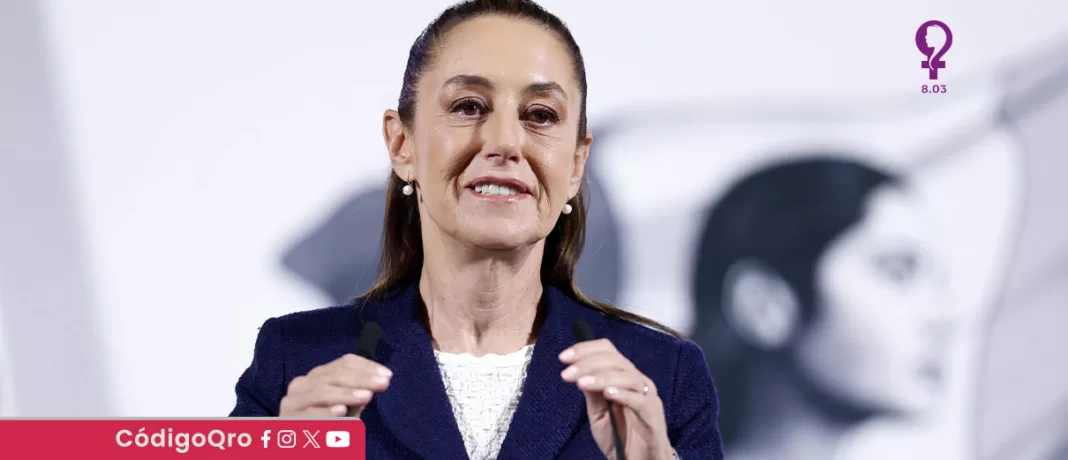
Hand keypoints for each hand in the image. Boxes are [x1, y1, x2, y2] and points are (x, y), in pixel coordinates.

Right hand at [279, 354, 391, 416]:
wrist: (301, 445)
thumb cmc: (327, 425)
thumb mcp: (347, 407)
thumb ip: (359, 394)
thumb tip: (380, 380)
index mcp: (318, 376)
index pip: (344, 363)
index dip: (366, 366)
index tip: (387, 374)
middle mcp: (302, 384)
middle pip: (334, 375)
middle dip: (361, 379)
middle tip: (382, 383)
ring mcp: (292, 401)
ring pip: (321, 391)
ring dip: (346, 393)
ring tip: (367, 396)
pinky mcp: (288, 420)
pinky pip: (309, 415)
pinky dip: (325, 412)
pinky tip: (340, 410)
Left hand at [560, 339, 672, 459]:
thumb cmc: (620, 435)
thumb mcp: (598, 412)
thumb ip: (591, 392)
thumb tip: (575, 370)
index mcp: (623, 376)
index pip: (607, 351)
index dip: (585, 349)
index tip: (563, 357)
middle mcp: (637, 381)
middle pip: (615, 361)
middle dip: (587, 364)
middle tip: (567, 374)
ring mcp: (647, 396)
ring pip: (627, 377)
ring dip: (602, 377)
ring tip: (582, 383)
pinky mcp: (653, 414)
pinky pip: (640, 400)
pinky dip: (624, 394)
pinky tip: (608, 393)